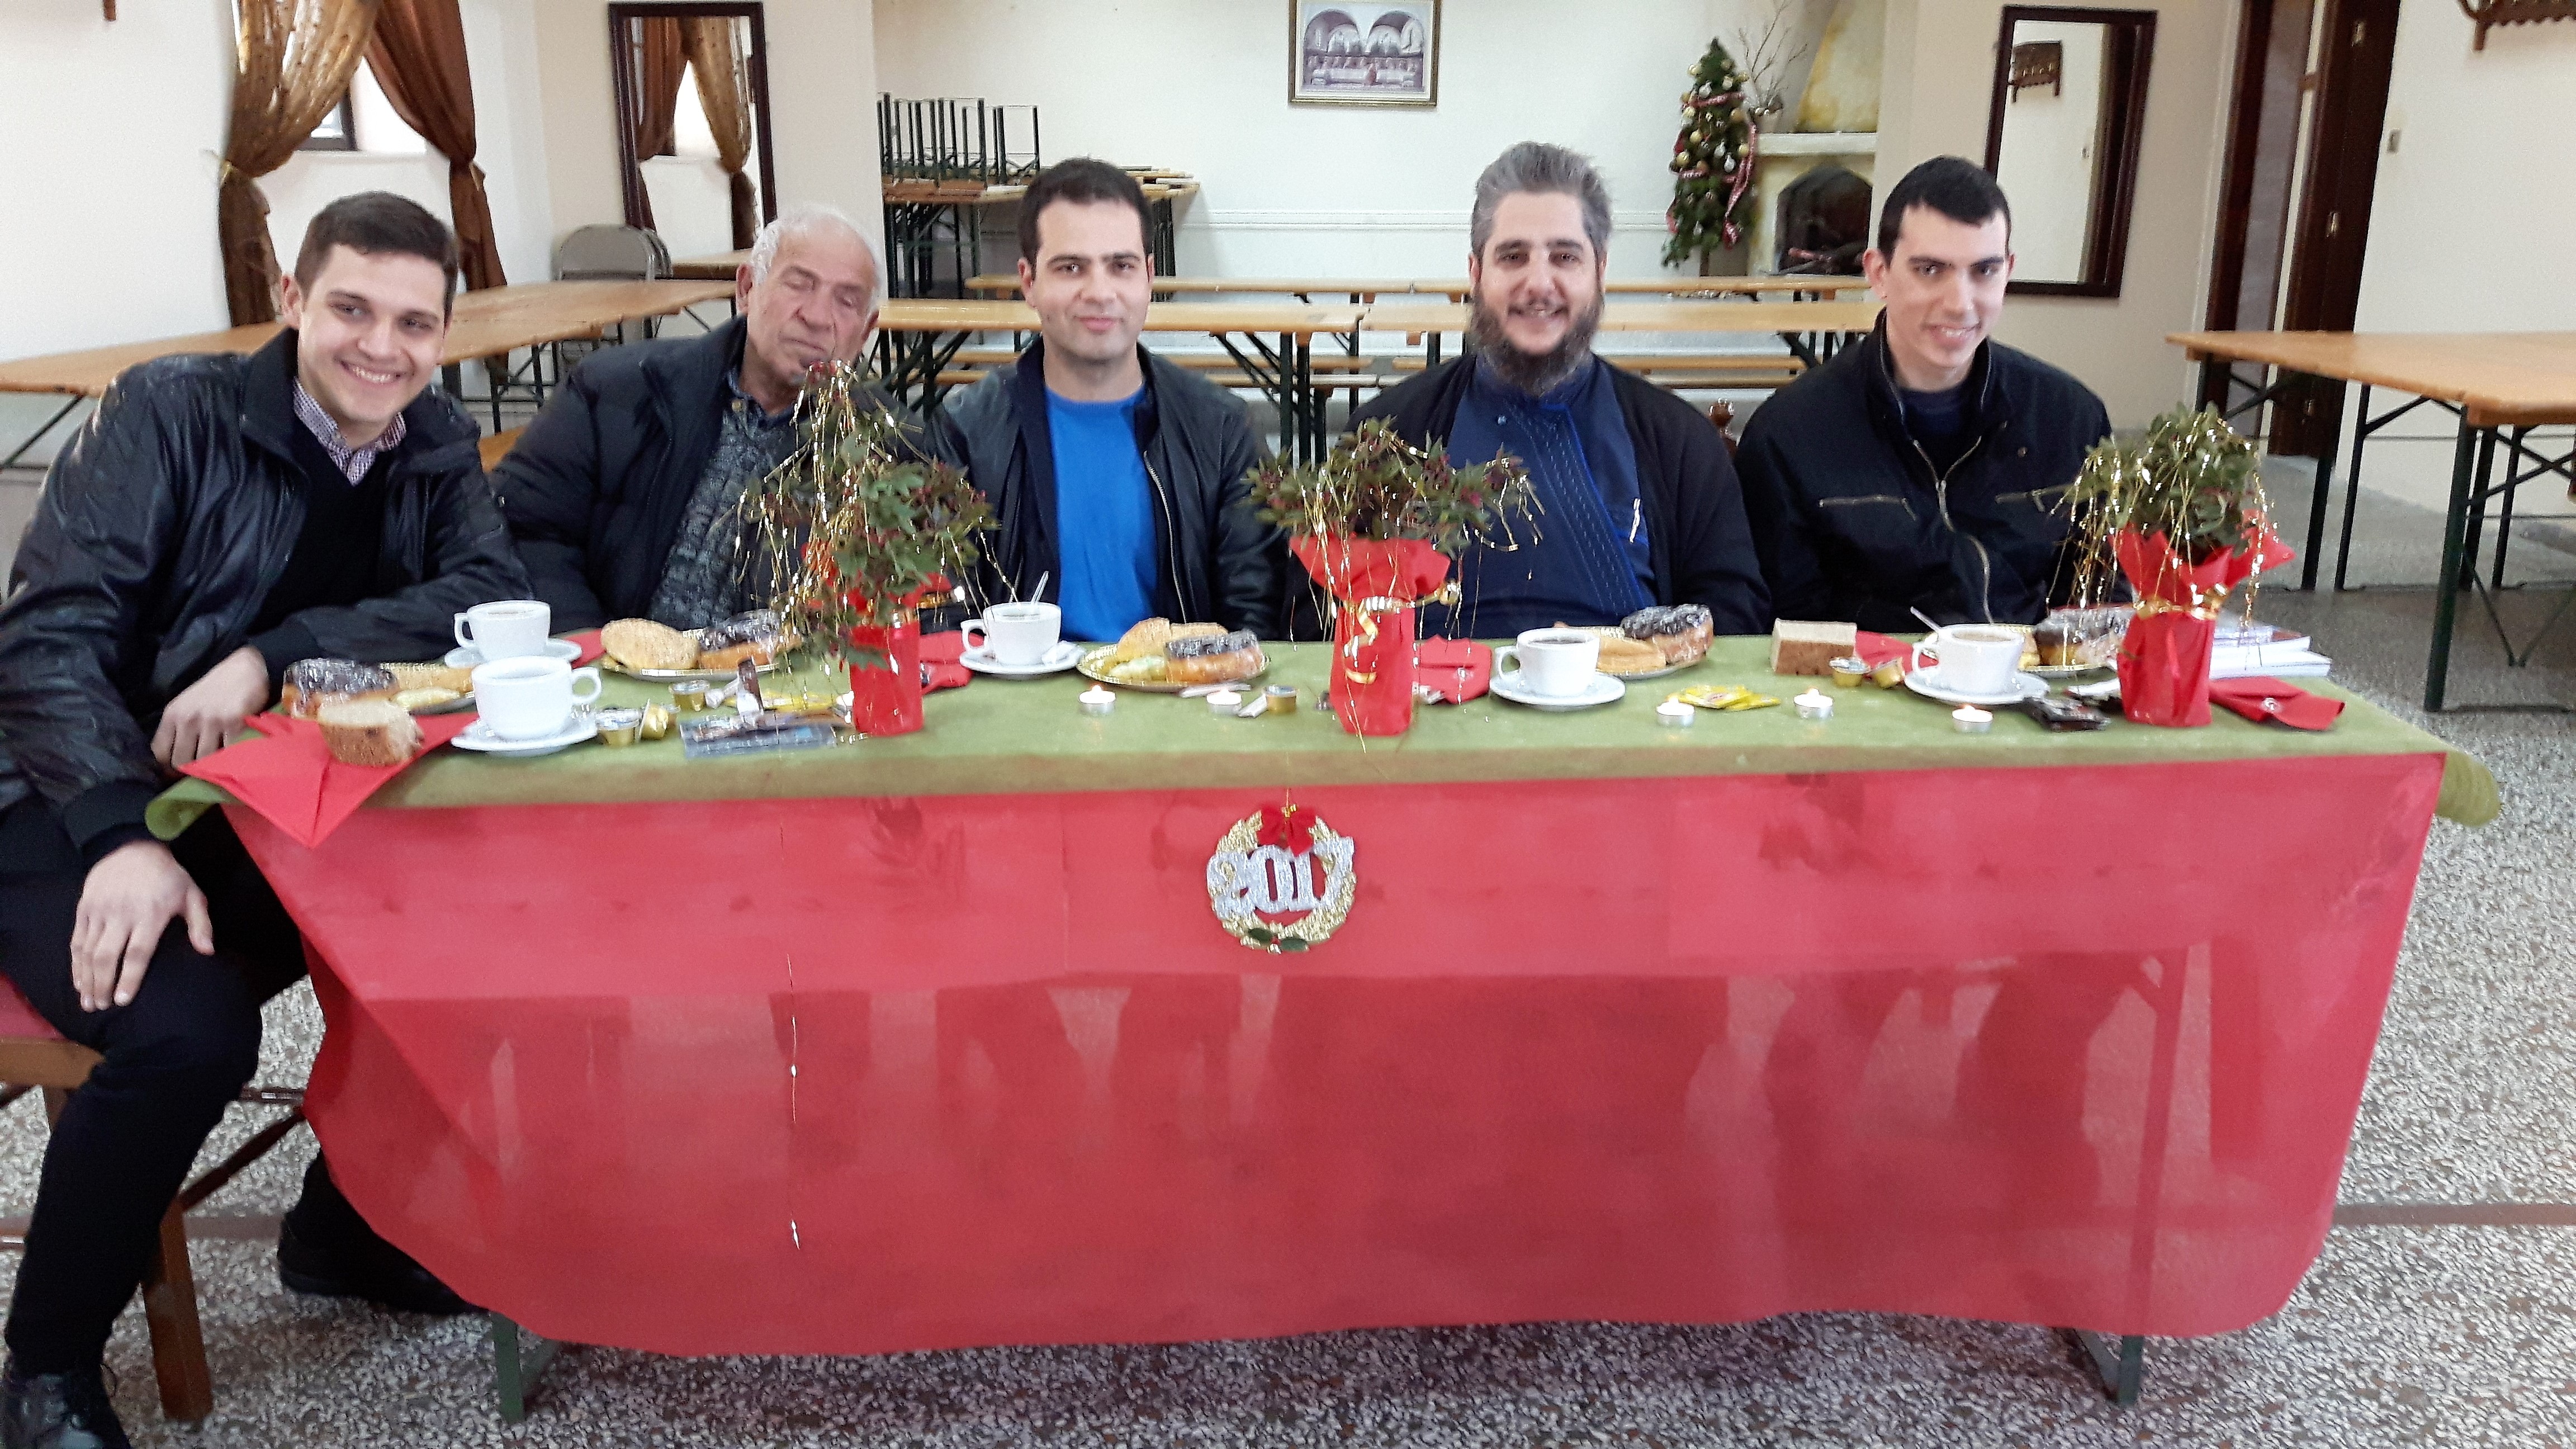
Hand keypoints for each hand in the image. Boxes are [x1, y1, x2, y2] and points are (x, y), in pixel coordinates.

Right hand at [71, 840, 211, 1011]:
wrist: (133, 847)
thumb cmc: (168, 877)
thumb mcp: (192, 895)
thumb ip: (201, 924)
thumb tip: (207, 952)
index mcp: (150, 914)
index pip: (137, 953)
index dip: (129, 979)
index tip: (123, 1001)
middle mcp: (121, 914)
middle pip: (106, 957)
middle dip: (102, 985)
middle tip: (102, 1008)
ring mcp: (99, 911)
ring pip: (87, 951)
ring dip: (85, 979)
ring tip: (88, 1003)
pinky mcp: (84, 908)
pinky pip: (76, 941)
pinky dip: (75, 963)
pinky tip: (78, 982)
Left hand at [152, 645, 269, 769]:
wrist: (246, 668)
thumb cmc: (217, 689)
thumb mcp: (189, 705)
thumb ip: (180, 729)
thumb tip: (175, 763)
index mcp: (173, 714)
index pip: (160, 753)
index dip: (169, 768)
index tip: (182, 771)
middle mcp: (189, 718)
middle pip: (181, 762)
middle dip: (192, 770)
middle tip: (206, 771)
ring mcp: (212, 722)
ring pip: (205, 762)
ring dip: (214, 767)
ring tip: (223, 765)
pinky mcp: (235, 724)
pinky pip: (228, 754)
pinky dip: (232, 760)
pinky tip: (237, 757)